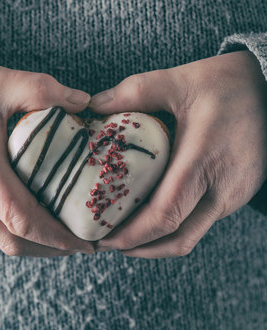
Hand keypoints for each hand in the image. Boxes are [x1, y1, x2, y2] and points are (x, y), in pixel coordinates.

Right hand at [0, 54, 93, 256]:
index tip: (87, 243)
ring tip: (66, 236)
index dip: (58, 237)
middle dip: (54, 248)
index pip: (23, 221)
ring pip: (3, 238)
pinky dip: (20, 230)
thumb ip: (43, 90)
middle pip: (15, 241)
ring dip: (37, 242)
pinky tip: (38, 218)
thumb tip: (83, 101)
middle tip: (85, 243)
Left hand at [90, 50, 266, 257]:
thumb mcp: (179, 81)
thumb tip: (94, 104)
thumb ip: (134, 92)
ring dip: (155, 243)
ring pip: (189, 236)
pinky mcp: (235, 196)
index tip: (104, 238)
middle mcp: (222, 188)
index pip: (165, 216)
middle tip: (106, 242)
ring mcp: (232, 196)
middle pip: (177, 239)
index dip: (131, 234)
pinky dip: (171, 228)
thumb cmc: (227, 84)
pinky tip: (151, 215)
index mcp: (203, 161)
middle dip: (138, 247)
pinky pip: (199, 223)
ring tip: (124, 235)